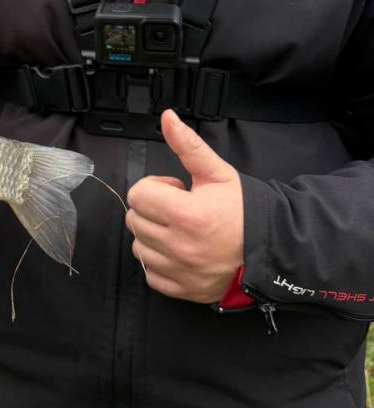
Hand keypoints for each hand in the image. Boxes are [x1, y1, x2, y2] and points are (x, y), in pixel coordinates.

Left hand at [126, 109, 242, 302]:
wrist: (272, 247)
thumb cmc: (243, 209)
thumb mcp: (217, 172)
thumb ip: (188, 145)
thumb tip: (167, 117)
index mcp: (187, 214)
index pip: (138, 194)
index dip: (155, 186)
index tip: (176, 189)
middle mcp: (180, 246)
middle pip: (134, 219)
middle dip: (152, 208)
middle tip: (179, 207)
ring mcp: (181, 271)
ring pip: (139, 247)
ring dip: (153, 235)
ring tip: (179, 229)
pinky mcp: (183, 290)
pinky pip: (150, 274)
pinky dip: (159, 262)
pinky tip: (179, 251)